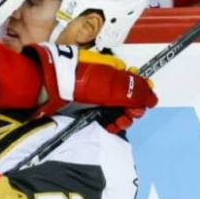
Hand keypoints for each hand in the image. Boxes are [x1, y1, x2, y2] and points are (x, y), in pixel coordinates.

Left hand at [28, 43, 156, 132]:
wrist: (46, 86)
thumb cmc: (76, 79)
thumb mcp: (111, 85)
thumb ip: (134, 92)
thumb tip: (152, 96)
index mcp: (113, 72)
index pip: (135, 85)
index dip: (141, 97)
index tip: (142, 106)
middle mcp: (106, 83)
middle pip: (127, 100)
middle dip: (132, 110)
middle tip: (129, 116)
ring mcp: (95, 97)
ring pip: (116, 111)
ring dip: (122, 119)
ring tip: (118, 123)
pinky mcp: (85, 109)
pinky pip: (103, 118)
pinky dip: (109, 123)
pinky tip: (110, 126)